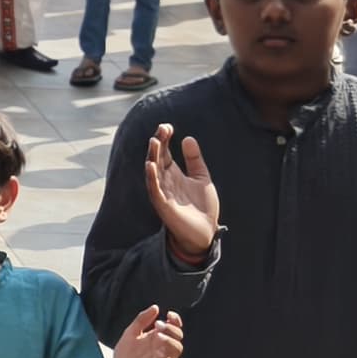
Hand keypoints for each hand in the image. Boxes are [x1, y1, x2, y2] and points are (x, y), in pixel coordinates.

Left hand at [110, 305, 185, 357]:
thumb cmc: (125, 354)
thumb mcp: (131, 333)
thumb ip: (142, 320)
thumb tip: (155, 307)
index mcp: (158, 335)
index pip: (174, 326)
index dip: (175, 319)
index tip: (169, 315)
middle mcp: (164, 346)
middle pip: (178, 335)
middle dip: (171, 329)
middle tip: (158, 327)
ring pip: (178, 348)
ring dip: (170, 341)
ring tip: (157, 338)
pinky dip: (168, 357)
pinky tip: (158, 353)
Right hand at [142, 127, 218, 262]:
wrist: (206, 231)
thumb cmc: (202, 207)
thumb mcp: (202, 178)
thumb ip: (194, 160)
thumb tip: (188, 138)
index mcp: (173, 174)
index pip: (165, 152)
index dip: (164, 139)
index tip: (167, 126)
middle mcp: (165, 181)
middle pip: (158, 158)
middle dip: (158, 143)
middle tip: (161, 129)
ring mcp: (163, 192)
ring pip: (153, 172)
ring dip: (152, 156)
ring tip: (154, 141)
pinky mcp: (163, 205)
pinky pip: (154, 189)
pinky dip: (152, 178)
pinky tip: (151, 165)